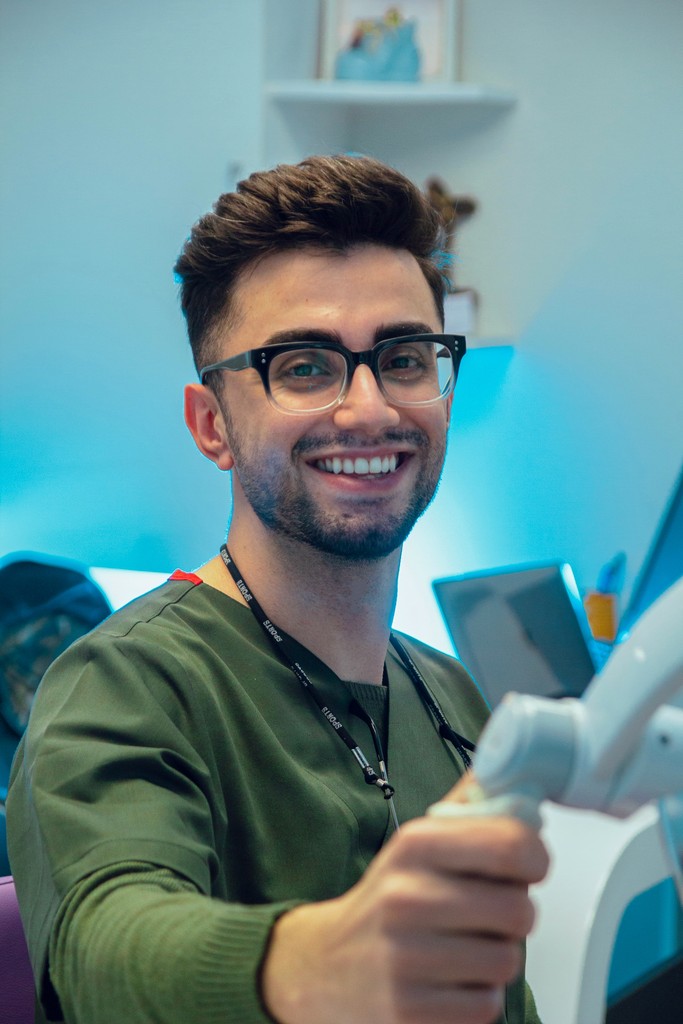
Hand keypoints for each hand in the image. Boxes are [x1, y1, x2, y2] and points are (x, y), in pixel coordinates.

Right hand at [261, 776, 548, 1023]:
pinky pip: (486, 1005)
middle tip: (487, 910)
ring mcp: (406, 958)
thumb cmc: (385, 899)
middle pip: (520, 910)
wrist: (323, 965)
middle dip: (512, 914)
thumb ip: (468, 805)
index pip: (514, 845)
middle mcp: (408, 897)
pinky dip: (475, 997)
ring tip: (461, 946)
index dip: (534, 857)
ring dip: (494, 957)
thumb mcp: (417, 842)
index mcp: (416, 845)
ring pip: (506, 961)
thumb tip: (513, 762)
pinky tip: (446, 979)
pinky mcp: (410, 1011)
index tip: (527, 863)